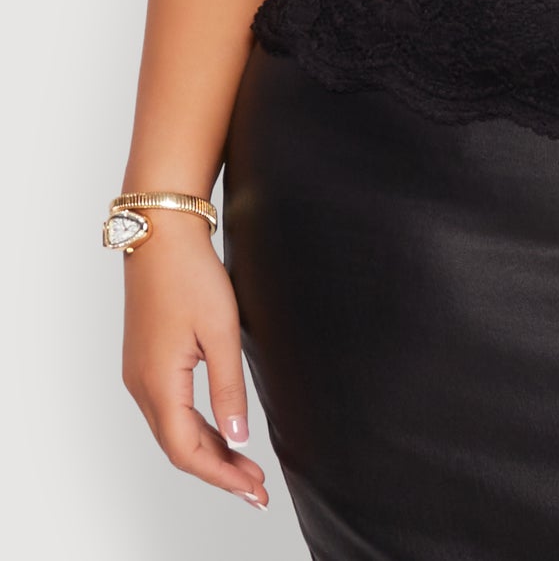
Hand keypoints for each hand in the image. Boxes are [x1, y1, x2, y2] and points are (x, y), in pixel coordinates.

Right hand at [120, 212, 268, 509]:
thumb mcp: (221, 331)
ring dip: (208, 452)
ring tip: (244, 467)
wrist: (161, 233)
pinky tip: (219, 432)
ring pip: (172, 431)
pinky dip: (195, 429)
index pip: (188, 451)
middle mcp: (141, 386)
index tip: (253, 488)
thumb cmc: (190, 274)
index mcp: (158, 383)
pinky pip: (168, 411)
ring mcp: (139, 374)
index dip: (222, 475)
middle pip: (178, 448)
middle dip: (218, 471)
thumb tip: (238, 438)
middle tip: (256, 487)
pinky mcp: (144, 362)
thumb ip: (229, 388)